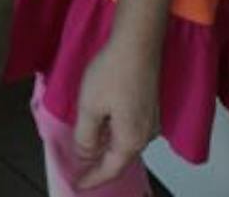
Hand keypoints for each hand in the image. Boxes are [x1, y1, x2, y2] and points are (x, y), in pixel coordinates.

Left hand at [69, 35, 158, 187]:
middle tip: (80, 170)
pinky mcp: (150, 107)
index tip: (77, 185)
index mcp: (131, 140)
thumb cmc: (112, 74)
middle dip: (99, 165)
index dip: (92, 179)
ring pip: (125, 143)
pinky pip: (130, 130)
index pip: (110, 170)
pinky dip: (114, 135)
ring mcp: (151, 121)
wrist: (138, 45)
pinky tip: (102, 127)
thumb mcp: (90, 107)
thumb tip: (86, 155)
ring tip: (86, 150)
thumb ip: (86, 136)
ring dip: (106, 149)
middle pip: (120, 158)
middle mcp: (146, 135)